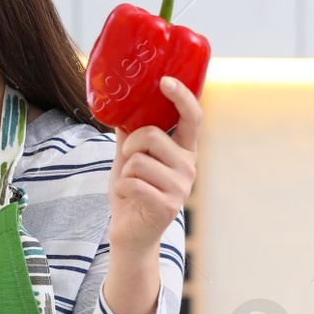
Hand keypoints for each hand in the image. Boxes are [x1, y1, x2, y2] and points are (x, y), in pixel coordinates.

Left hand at [107, 75, 200, 253]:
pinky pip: (132, 182)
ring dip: (124, 172)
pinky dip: (121, 188)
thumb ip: (130, 133)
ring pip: (138, 161)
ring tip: (132, 185)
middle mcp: (189, 166)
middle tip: (129, 161)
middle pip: (151, 135)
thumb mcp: (130, 157)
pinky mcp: (167, 205)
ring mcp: (181, 187)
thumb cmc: (132, 191)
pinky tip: (129, 198)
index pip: (192, 117)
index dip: (181, 96)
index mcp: (184, 150)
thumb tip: (122, 103)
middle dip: (130, 146)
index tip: (165, 81)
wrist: (130, 232)